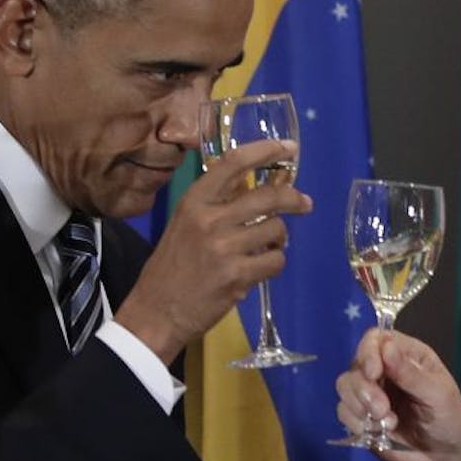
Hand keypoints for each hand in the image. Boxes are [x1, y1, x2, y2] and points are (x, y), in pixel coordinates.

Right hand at [116, 139, 311, 361]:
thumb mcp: (184, 224)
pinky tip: (259, 269)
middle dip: (293, 198)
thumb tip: (257, 189)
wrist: (156, 312)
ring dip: (279, 238)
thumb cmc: (171, 267)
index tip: (288, 148)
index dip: (264, 150)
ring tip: (267, 247)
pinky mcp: (237, 276)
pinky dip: (274, 263)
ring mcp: (224, 248)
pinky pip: (276, 260)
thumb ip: (215, 205)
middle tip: (304, 203)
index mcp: (194, 201)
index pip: (233, 163)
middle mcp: (209, 219)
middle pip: (268, 196)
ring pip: (276, 230)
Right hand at [334, 329, 460, 460]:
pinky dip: (356, 422)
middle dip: (364, 388)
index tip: (373, 373)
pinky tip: (377, 433)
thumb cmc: (450, 420)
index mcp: (407, 355)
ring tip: (385, 424)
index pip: (375, 339)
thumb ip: (410, 373)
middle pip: (356, 363)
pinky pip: (343, 411)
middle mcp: (385, 370)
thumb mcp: (439, 395)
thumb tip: (385, 345)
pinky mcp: (361, 417)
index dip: (368, 352)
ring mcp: (371, 393)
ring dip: (358, 406)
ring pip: (344, 386)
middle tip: (382, 409)